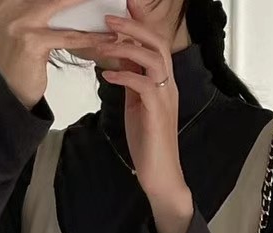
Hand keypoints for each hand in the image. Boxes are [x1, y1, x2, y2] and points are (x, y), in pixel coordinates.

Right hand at [0, 0, 109, 109]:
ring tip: (109, 11)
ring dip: (87, 6)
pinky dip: (90, 37)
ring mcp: (21, 23)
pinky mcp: (33, 42)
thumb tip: (67, 5)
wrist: (12, 92)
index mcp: (7, 1)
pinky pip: (68, 37)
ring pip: (61, 7)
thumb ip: (38, 9)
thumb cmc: (21, 60)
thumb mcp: (25, 27)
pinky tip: (105, 38)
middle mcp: (10, 7)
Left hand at [98, 0, 191, 212]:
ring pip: (154, 58)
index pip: (155, 45)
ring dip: (128, 46)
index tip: (123, 9)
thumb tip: (119, 61)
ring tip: (104, 41)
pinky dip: (124, 74)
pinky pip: (143, 84)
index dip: (140, 25)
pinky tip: (107, 73)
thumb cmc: (148, 143)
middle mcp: (168, 85)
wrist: (160, 176)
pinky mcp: (157, 112)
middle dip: (133, 27)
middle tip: (108, 18)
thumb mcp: (136, 106)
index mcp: (162, 82)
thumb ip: (131, 83)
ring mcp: (164, 98)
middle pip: (157, 43)